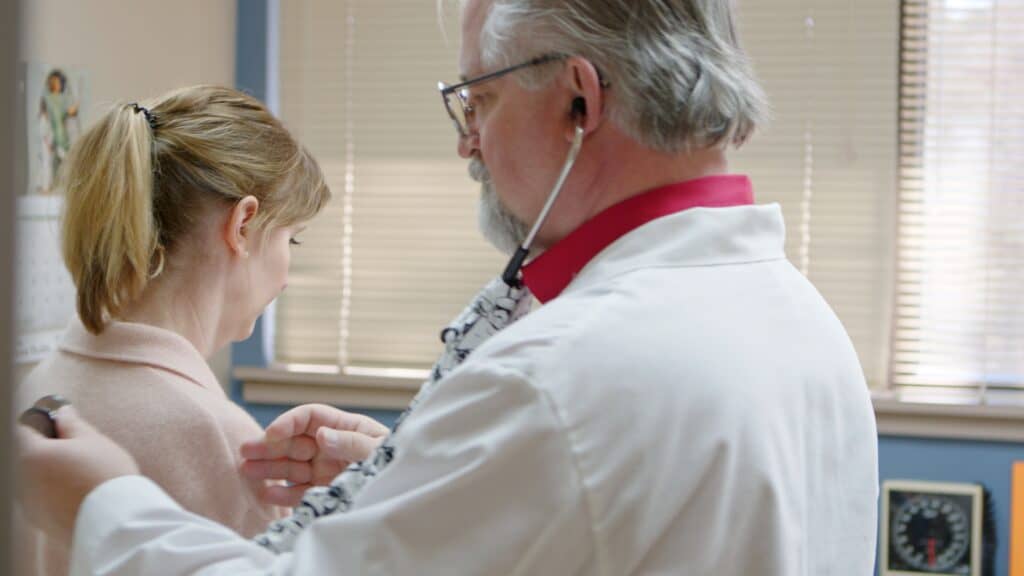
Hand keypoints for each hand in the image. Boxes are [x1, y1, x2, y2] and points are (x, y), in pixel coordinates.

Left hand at [16, 406, 138, 544]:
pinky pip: (41, 497)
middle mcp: (20, 480)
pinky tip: (77, 491)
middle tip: (77, 447)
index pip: (24, 427)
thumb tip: (62, 412)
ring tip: (80, 472)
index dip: (43, 421)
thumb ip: (71, 423)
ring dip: (50, 470)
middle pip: (28, 454)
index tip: (60, 423)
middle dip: (47, 447)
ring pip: (34, 476)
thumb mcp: (92, 440)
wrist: (115, 521)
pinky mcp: (38, 520)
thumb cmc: (104, 476)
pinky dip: (53, 490)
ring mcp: (27, 502)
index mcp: (30, 455)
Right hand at [240, 404, 388, 506]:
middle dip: (269, 445)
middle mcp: (331, 446)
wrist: (407, 487)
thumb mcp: (380, 448)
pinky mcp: (325, 491)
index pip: (310, 417)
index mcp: (345, 427)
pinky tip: (266, 492)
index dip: (289, 422)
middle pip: (294, 441)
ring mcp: (326, 469)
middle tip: (246, 450)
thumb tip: (320, 434)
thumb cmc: (398, 460)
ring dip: (269, 467)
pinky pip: (300, 491)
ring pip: (291, 465)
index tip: (272, 433)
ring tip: (246, 470)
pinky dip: (283, 493)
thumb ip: (352, 442)